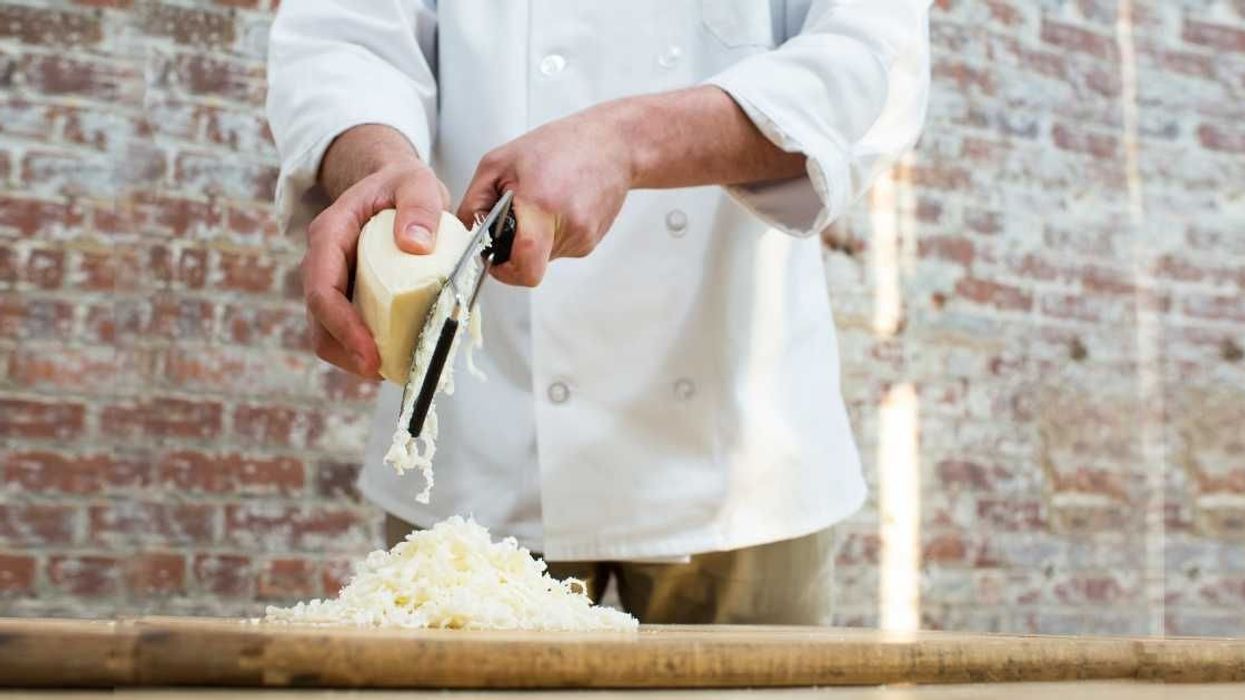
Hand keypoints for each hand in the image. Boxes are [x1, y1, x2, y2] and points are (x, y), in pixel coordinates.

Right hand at [302, 127, 449, 376]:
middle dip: (346, 351)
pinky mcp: (350, 296)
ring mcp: (335, 282)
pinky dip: (367, 348)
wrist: (394, 185)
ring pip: (329, 331)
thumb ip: (420, 207)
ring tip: (392, 369)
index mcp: (330, 234)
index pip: (322, 289)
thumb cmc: (403, 185)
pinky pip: (349, 329)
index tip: (369, 354)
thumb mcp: (417, 183)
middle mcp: (323, 262)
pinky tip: (396, 357)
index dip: (342, 326)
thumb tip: (415, 245)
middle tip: (382, 372)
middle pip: (319, 320)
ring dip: (354, 357)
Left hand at [457, 106, 634, 286]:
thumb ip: (475, 202)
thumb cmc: (558, 145)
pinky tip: (558, 205)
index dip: (505, 272)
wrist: (613, 144)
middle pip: (531, 264)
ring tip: (542, 202)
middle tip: (516, 217)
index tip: (495, 258)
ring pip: (544, 257)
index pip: (525, 267)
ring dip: (535, 237)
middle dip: (516, 247)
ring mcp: (585, 238)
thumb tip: (463, 234)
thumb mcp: (499, 162)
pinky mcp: (593, 240)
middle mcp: (569, 228)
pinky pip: (560, 248)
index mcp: (543, 206)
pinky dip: (551, 233)